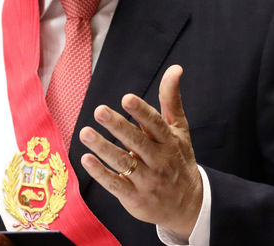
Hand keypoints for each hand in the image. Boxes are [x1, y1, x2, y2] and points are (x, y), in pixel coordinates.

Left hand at [79, 64, 202, 237]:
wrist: (188, 204)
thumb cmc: (179, 159)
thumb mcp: (180, 129)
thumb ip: (171, 99)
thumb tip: (175, 68)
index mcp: (169, 141)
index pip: (155, 124)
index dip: (141, 111)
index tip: (127, 98)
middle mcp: (159, 160)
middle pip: (137, 141)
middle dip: (118, 126)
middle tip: (99, 111)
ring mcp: (147, 180)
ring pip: (123, 162)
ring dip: (103, 148)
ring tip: (85, 133)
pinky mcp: (135, 198)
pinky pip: (116, 185)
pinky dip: (100, 173)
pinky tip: (86, 160)